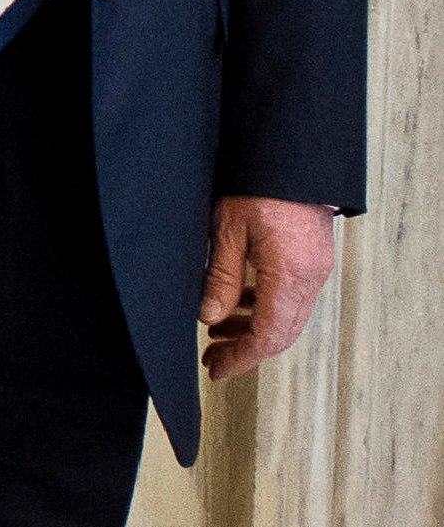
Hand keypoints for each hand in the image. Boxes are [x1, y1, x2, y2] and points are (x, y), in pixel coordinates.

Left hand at [200, 197, 337, 384]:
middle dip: (245, 350)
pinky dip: (265, 308)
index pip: (267, 335)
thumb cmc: (259, 185)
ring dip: (253, 329)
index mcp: (288, 274)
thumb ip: (221, 278)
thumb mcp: (228, 230)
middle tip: (212, 356)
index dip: (241, 358)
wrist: (294, 157)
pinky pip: (292, 298)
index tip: (216, 368)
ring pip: (287, 318)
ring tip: (216, 329)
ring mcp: (316, 269)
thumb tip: (210, 316)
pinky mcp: (314, 260)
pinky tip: (239, 303)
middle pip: (281, 334)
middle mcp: (309, 277)